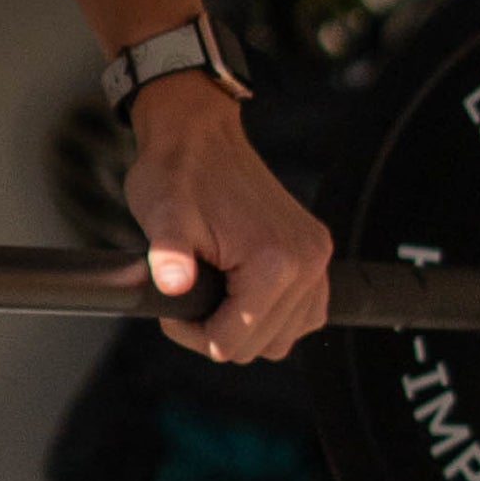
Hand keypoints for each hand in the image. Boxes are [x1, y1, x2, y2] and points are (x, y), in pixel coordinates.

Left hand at [124, 76, 333, 362]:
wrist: (200, 134)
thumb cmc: (178, 174)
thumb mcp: (163, 216)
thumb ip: (167, 255)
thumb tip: (171, 286)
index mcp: (275, 262)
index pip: (234, 342)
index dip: (193, 333)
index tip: (173, 305)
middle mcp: (307, 262)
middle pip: (263, 346)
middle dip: (217, 332)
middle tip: (187, 295)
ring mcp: (317, 257)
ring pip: (285, 336)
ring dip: (246, 327)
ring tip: (212, 293)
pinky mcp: (315, 251)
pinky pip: (304, 313)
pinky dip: (273, 315)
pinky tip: (240, 293)